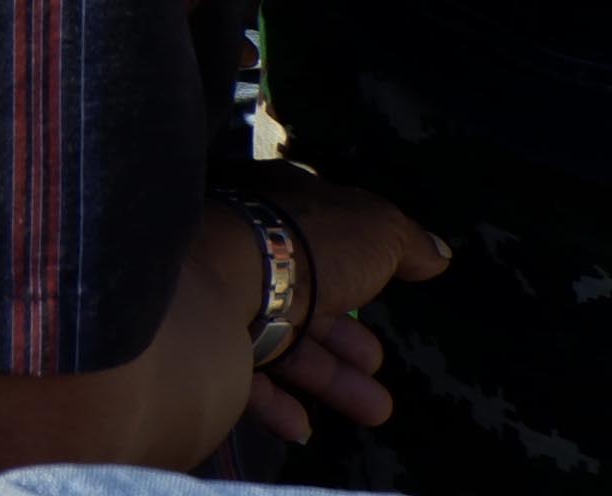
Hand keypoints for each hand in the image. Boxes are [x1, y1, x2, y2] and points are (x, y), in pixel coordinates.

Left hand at [235, 167, 448, 439]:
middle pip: (303, 300)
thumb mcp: (375, 228)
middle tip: (377, 367)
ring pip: (280, 343)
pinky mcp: (201, 344)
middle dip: (347, 340)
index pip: (317, 238)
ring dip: (329, 379)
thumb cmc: (301, 244)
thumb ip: (407, 242)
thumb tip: (438, 253)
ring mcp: (217, 297)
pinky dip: (278, 404)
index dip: (355, 270)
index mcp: (275, 210)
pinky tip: (304, 427)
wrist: (214, 280)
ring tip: (375, 410)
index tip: (383, 298)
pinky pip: (243, 377)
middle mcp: (241, 251)